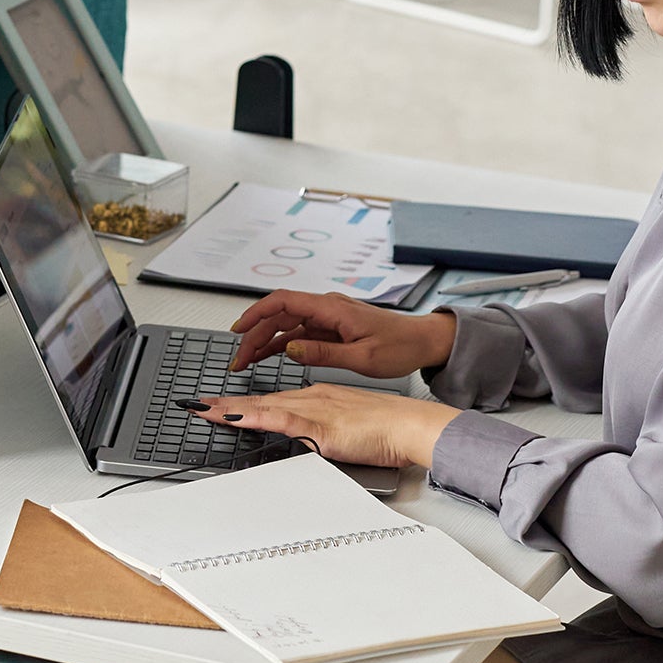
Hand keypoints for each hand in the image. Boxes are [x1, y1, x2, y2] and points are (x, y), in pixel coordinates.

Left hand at [185, 384, 459, 471]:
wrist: (406, 423)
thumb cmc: (384, 426)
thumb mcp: (344, 426)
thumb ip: (321, 431)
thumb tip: (304, 440)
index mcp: (313, 398)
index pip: (266, 401)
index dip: (236, 403)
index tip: (212, 405)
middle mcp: (307, 399)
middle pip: (256, 402)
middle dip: (222, 404)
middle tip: (193, 406)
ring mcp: (312, 410)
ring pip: (261, 407)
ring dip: (228, 409)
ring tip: (201, 410)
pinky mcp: (320, 426)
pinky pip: (280, 421)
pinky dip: (255, 418)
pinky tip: (236, 419)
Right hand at [231, 291, 456, 377]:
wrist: (424, 341)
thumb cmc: (400, 346)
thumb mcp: (363, 358)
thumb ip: (324, 353)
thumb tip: (290, 349)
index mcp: (331, 308)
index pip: (283, 301)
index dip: (257, 313)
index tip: (239, 329)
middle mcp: (326, 307)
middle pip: (279, 315)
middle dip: (255, 334)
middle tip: (240, 359)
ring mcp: (328, 317)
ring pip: (286, 324)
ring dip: (265, 341)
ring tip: (247, 360)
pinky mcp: (331, 328)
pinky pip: (299, 333)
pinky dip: (281, 344)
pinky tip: (269, 356)